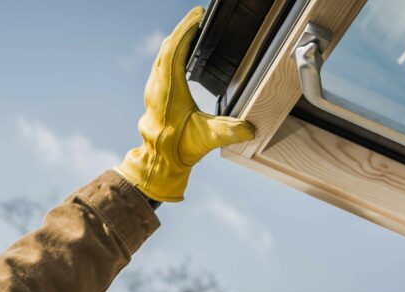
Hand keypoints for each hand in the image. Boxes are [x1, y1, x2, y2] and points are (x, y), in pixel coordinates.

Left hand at [116, 6, 254, 202]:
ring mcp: (154, 88)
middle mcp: (158, 85)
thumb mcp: (208, 138)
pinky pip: (162, 63)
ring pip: (163, 54)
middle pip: (168, 46)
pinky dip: (173, 50)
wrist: (160, 162)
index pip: (174, 49)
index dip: (186, 30)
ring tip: (193, 28)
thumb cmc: (179, 149)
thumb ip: (230, 131)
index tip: (198, 15)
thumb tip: (250, 128)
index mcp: (169, 90)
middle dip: (184, 29)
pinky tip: (182, 50)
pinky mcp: (155, 92)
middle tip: (199, 16)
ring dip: (177, 38)